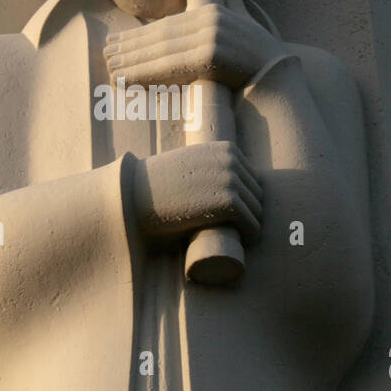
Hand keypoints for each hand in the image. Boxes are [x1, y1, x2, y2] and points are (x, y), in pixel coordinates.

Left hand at [104, 0, 285, 90]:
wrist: (281, 79)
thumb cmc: (263, 59)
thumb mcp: (248, 25)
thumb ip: (236, 6)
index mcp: (212, 12)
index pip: (168, 26)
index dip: (140, 36)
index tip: (117, 44)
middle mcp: (209, 20)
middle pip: (160, 37)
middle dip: (130, 48)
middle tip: (105, 56)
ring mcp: (210, 36)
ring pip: (161, 52)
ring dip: (132, 62)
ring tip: (110, 69)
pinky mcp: (211, 55)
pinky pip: (171, 66)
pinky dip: (146, 73)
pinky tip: (128, 79)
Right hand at [132, 141, 261, 242]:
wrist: (134, 196)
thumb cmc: (156, 186)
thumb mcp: (187, 165)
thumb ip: (206, 167)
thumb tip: (216, 184)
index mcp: (224, 149)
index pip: (252, 177)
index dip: (246, 198)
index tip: (236, 214)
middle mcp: (230, 161)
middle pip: (256, 193)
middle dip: (249, 212)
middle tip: (234, 229)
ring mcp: (230, 181)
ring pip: (256, 210)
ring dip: (250, 224)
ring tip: (236, 236)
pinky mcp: (228, 203)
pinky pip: (252, 223)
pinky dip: (250, 235)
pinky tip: (244, 241)